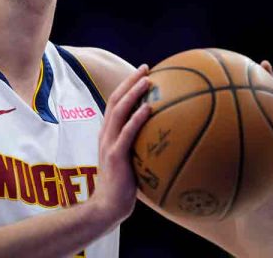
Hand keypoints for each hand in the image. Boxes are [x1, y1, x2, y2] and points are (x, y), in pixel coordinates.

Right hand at [90, 64, 151, 225]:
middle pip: (115, 100)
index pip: (115, 103)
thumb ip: (141, 147)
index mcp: (108, 133)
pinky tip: (149, 108)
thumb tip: (166, 140)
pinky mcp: (115, 155)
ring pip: (118, 111)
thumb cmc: (123, 187)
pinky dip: (137, 118)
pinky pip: (127, 132)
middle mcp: (106, 134)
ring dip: (133, 93)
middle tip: (146, 68)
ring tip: (148, 80)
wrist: (107, 206)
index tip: (143, 73)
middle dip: (130, 81)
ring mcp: (108, 143)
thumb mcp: (131, 162)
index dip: (127, 86)